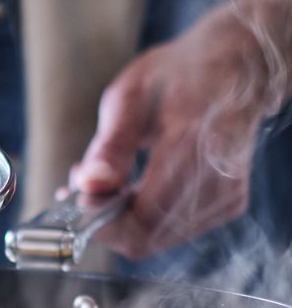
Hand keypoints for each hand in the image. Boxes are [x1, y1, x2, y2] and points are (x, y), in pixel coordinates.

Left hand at [70, 0, 291, 259]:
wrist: (234, 68)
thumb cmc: (178, 76)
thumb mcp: (129, 96)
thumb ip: (109, 146)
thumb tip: (89, 185)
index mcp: (191, 146)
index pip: (140, 219)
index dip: (99, 222)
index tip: (74, 200)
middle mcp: (216, 178)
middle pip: (145, 238)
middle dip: (104, 221)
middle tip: (83, 191)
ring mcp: (227, 195)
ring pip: (156, 239)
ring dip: (122, 221)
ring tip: (109, 184)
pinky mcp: (229, 204)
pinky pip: (172, 231)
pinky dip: (145, 218)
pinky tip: (135, 188)